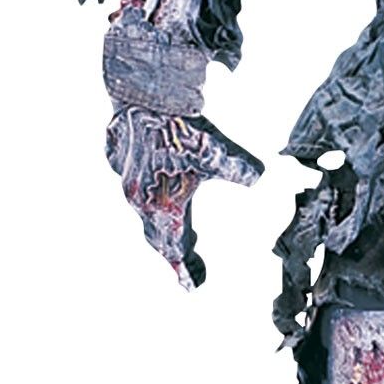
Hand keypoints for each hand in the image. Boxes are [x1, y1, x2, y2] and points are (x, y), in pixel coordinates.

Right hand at [105, 105, 262, 287]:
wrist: (141, 94)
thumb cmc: (178, 128)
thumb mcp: (217, 153)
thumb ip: (241, 170)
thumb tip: (261, 177)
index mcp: (163, 208)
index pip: (175, 250)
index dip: (185, 270)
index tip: (192, 288)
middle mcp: (141, 200)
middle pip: (158, 238)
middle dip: (177, 254)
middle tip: (192, 269)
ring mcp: (129, 181)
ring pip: (145, 214)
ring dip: (162, 228)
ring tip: (181, 234)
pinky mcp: (122, 161)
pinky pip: (136, 188)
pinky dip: (149, 196)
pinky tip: (158, 191)